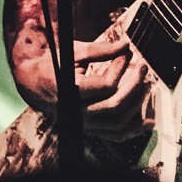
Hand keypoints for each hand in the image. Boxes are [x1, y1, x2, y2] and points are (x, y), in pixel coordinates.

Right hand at [11, 18, 153, 138]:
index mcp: (69, 90)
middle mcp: (76, 112)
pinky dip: (133, 131)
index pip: (106, 85)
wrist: (32, 84)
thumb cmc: (52, 65)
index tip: (127, 53)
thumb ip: (99, 50)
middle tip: (142, 68)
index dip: (121, 67)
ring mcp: (83, 123)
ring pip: (117, 124)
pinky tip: (148, 123)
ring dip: (137, 106)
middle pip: (115, 105)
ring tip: (147, 87)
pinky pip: (114, 136)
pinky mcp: (89, 129)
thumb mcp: (72, 53)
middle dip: (134, 85)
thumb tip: (125, 45)